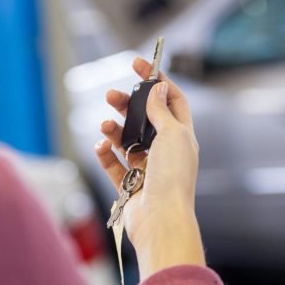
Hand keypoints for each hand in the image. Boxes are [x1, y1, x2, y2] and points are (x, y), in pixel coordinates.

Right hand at [95, 57, 204, 279]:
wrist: (161, 220)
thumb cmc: (173, 178)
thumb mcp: (172, 135)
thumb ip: (161, 111)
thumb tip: (158, 88)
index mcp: (183, 138)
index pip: (172, 101)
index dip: (157, 82)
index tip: (138, 65)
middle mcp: (166, 153)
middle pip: (145, 120)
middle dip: (128, 105)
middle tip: (111, 95)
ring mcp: (148, 170)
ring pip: (127, 142)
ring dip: (114, 129)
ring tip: (104, 124)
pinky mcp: (130, 186)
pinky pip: (114, 165)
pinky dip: (106, 153)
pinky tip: (101, 145)